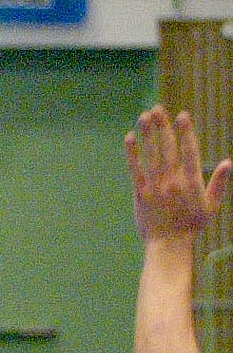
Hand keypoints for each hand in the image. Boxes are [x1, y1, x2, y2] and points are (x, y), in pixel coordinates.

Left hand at [126, 104, 231, 245]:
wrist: (168, 244)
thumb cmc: (192, 225)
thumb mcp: (212, 205)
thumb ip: (219, 183)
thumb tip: (229, 162)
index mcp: (192, 180)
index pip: (189, 149)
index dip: (185, 131)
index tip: (182, 115)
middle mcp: (173, 179)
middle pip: (168, 147)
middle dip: (163, 126)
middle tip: (158, 108)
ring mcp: (155, 185)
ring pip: (151, 154)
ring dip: (147, 133)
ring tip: (144, 115)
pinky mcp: (140, 193)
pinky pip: (135, 168)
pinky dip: (132, 153)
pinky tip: (130, 137)